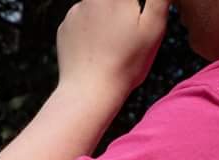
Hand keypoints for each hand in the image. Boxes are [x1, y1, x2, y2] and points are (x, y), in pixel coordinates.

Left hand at [56, 0, 171, 101]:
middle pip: (113, 2)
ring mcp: (75, 11)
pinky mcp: (64, 28)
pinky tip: (97, 50)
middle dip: (122, 10)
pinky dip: (90, 31)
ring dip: (106, 17)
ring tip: (113, 44)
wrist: (89, 91)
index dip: (133, 8)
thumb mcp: (153, 26)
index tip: (136, 23)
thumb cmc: (127, 62)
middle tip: (126, 35)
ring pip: (96, 6)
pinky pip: (82, 22)